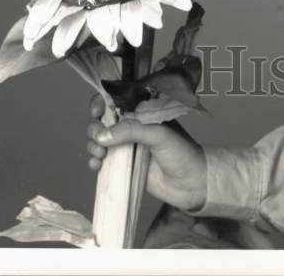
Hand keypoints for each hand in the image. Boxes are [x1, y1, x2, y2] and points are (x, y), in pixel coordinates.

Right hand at [86, 94, 207, 212]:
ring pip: (99, 139)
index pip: (117, 100)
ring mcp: (126, 145)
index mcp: (143, 111)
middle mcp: (132, 126)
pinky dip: (94, 161)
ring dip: (93, 144)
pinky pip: (102, 160)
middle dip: (95, 127)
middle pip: (103, 119)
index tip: (97, 110)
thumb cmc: (181, 152)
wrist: (190, 184)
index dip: (103, 101)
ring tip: (100, 155)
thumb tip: (102, 135)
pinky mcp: (123, 164)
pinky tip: (97, 166)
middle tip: (98, 138)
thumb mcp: (159, 135)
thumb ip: (132, 130)